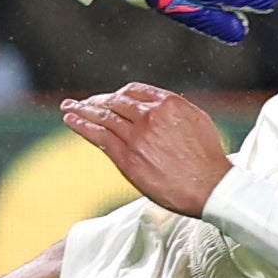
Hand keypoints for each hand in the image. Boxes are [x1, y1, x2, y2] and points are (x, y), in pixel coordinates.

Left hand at [59, 83, 233, 215]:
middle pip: (114, 101)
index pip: (133, 90)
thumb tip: (159, 108)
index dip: (118, 94)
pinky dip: (82, 126)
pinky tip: (72, 121)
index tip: (110, 98)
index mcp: (168, 103)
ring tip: (69, 107)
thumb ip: (174, 111)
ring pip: (102, 116)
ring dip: (82, 110)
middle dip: (96, 101)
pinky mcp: (127, 157)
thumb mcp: (197, 120)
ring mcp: (136, 136)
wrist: (208, 187)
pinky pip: (99, 136)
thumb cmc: (208, 159)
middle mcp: (149, 115)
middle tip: (82, 102)